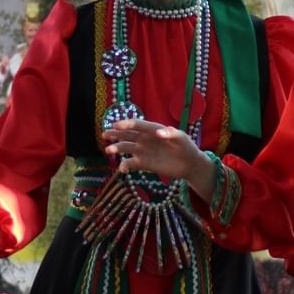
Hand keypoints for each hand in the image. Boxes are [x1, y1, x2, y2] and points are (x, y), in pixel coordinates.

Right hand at [101, 119, 216, 199]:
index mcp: (153, 129)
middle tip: (105, 134)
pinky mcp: (144, 163)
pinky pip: (131, 163)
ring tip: (108, 150)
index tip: (117, 125)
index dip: (127, 124)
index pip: (138, 125)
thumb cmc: (186, 147)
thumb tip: (159, 132)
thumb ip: (171, 133)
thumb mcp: (182, 138)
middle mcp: (145, 139)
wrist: (188, 164)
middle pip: (127, 134)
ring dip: (117, 148)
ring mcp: (143, 151)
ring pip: (126, 147)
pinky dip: (125, 166)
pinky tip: (122, 169)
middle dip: (115, 133)